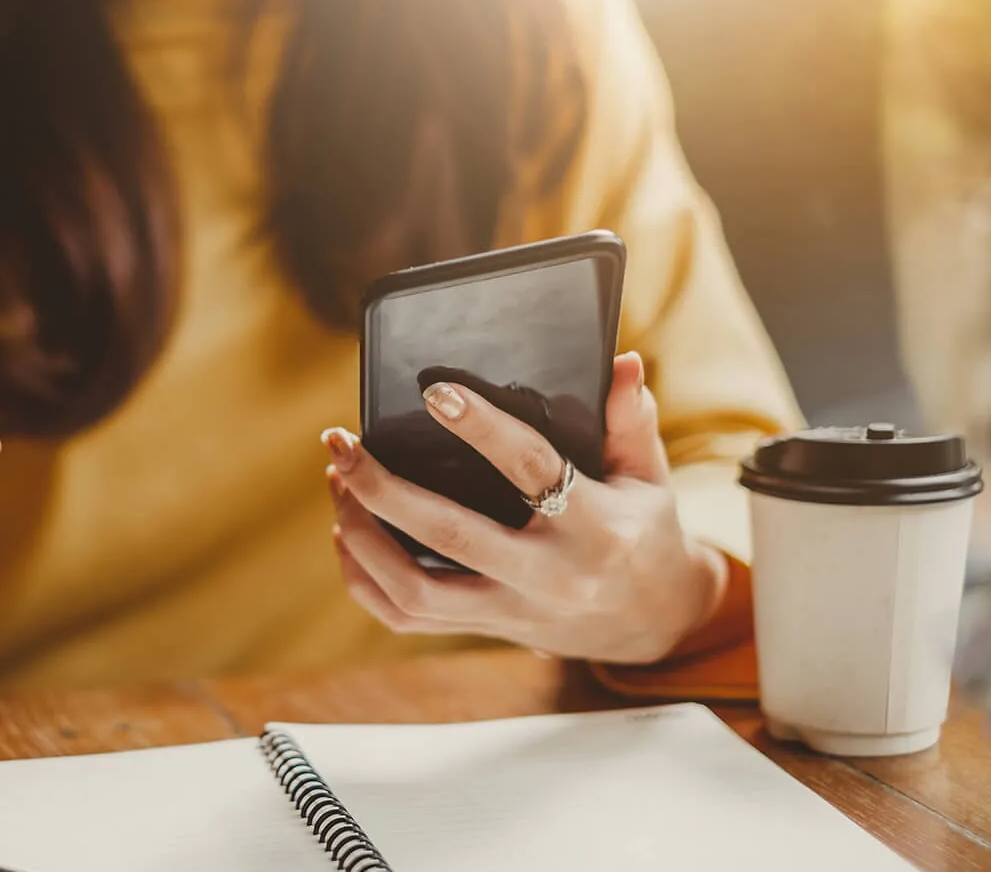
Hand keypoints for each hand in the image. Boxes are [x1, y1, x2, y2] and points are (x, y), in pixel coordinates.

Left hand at [323, 353, 726, 664]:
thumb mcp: (649, 477)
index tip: (435, 392)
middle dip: (383, 488)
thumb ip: (631, 420)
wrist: (652, 623)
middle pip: (449, 535)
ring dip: (362, 536)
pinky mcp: (485, 629)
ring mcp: (511, 610)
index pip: (532, 470)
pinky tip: (346, 533)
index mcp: (594, 527)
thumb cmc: (643, 533)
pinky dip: (364, 579)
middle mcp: (547, 576)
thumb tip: (620, 361)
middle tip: (342, 442)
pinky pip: (406, 618)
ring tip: (339, 481)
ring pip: (415, 589)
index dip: (483, 429)